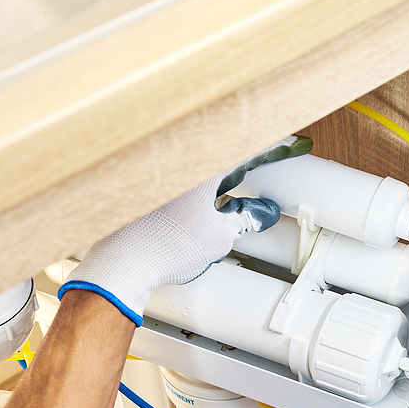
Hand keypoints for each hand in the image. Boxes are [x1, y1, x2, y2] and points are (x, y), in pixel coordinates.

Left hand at [59, 135, 312, 325]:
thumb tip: (260, 213)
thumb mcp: (218, 237)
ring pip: (199, 155)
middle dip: (247, 150)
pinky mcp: (144, 185)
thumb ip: (244, 219)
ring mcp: (158, 171)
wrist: (119, 264)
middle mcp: (176, 159)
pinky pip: (179, 168)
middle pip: (221, 143)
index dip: (271, 146)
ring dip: (222, 163)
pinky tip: (209, 190)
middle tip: (271, 156)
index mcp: (199, 164)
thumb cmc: (161, 248)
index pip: (245, 145)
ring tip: (242, 175)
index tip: (289, 145)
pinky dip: (199, 175)